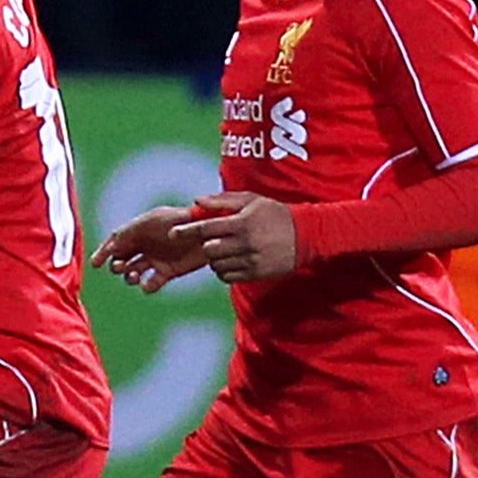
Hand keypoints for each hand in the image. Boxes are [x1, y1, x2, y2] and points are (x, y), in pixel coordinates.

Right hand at [90, 205, 204, 291]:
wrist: (215, 236)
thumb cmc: (199, 221)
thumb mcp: (187, 217)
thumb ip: (178, 221)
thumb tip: (170, 233)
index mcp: (144, 227)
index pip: (118, 238)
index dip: (105, 250)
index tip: (96, 262)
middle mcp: (146, 243)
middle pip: (121, 255)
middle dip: (115, 263)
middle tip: (119, 268)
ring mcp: (155, 259)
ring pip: (133, 270)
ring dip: (128, 275)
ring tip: (134, 277)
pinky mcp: (167, 272)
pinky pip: (151, 283)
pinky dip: (148, 286)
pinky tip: (149, 285)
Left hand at [169, 191, 297, 282]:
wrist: (306, 236)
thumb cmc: (275, 214)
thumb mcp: (252, 200)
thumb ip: (223, 200)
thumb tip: (196, 200)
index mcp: (242, 223)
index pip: (205, 229)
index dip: (186, 231)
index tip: (172, 233)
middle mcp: (245, 244)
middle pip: (209, 250)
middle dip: (204, 246)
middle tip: (210, 241)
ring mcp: (250, 261)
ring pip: (216, 266)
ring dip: (214, 259)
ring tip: (223, 251)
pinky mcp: (255, 274)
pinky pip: (227, 277)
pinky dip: (223, 271)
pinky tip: (230, 262)